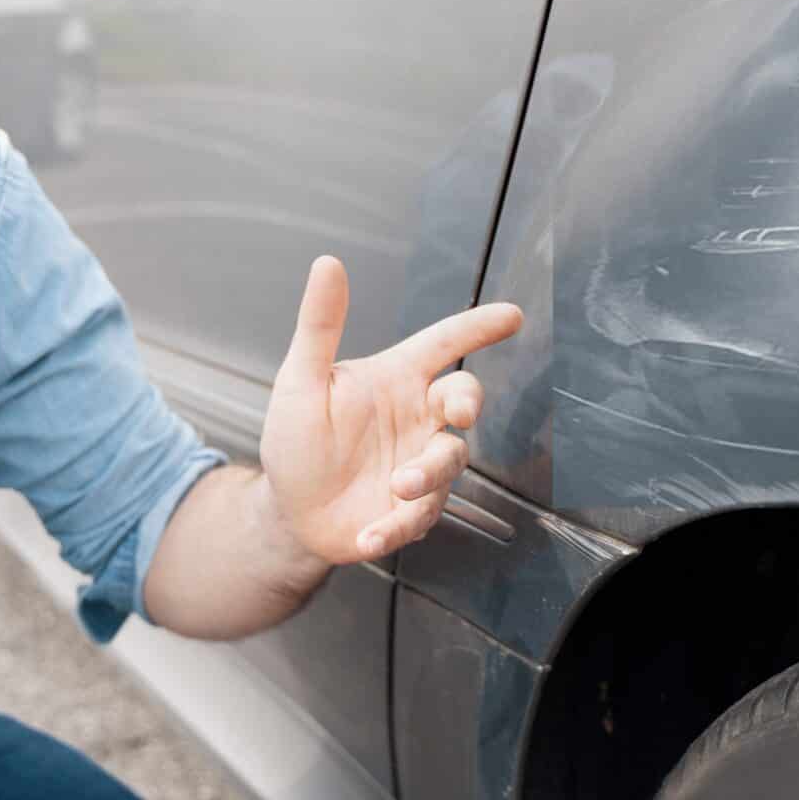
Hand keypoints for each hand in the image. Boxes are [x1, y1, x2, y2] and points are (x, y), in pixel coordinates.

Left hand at [260, 256, 522, 564]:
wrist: (287, 512)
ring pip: (449, 460)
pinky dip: (395, 527)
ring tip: (396, 486)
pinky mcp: (412, 510)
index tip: (511, 315)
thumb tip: (327, 264)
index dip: (478, 328)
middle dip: (468, 401)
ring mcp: (419, 464)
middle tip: (457, 413)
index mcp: (394, 379)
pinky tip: (367, 535)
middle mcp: (415, 418)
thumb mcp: (300, 381)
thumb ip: (320, 325)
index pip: (444, 343)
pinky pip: (420, 517)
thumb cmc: (295, 441)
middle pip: (463, 397)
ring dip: (427, 474)